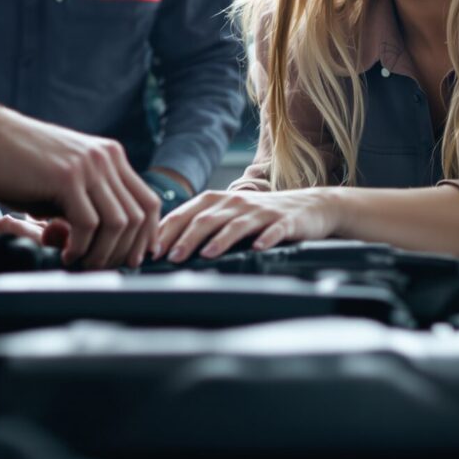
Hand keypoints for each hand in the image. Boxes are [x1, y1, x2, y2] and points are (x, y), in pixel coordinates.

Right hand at [0, 105, 159, 269]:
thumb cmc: (12, 163)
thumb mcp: (60, 182)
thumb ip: (82, 207)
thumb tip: (98, 245)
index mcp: (109, 156)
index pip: (147, 202)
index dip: (145, 236)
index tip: (131, 259)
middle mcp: (106, 157)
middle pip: (140, 215)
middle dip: (125, 250)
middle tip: (103, 270)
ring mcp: (89, 165)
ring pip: (119, 223)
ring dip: (103, 253)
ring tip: (82, 265)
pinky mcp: (68, 177)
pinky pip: (90, 224)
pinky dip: (82, 247)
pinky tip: (66, 254)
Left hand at [153, 188, 343, 262]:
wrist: (309, 206)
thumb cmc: (260, 216)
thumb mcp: (228, 216)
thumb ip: (201, 226)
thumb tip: (164, 248)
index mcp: (216, 201)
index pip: (184, 214)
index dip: (165, 232)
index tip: (150, 251)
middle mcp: (235, 203)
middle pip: (205, 219)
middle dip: (186, 238)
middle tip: (170, 257)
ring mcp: (260, 212)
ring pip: (235, 225)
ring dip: (219, 240)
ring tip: (205, 255)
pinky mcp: (284, 221)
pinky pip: (273, 230)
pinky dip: (265, 239)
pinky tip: (257, 249)